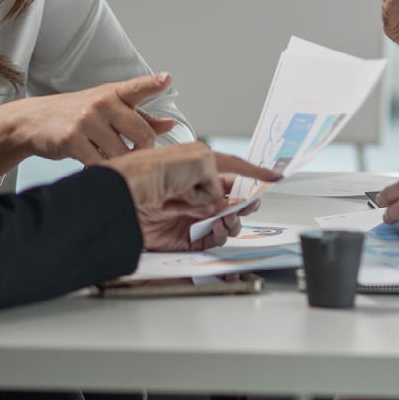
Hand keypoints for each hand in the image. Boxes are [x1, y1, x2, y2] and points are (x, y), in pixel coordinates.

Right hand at [0, 74, 177, 178]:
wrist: (33, 121)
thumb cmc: (76, 114)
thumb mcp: (108, 108)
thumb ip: (140, 117)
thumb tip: (169, 124)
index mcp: (113, 93)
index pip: (137, 87)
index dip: (153, 84)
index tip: (166, 79)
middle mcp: (101, 103)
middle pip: (142, 134)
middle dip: (143, 151)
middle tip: (135, 155)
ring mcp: (86, 121)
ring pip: (122, 153)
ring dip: (120, 162)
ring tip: (110, 158)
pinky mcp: (72, 140)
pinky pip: (100, 163)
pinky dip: (102, 169)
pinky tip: (95, 164)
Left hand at [104, 144, 280, 251]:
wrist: (125, 196)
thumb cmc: (151, 170)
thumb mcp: (198, 159)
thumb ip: (220, 177)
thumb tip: (222, 197)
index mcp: (198, 165)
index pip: (233, 167)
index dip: (254, 171)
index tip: (274, 175)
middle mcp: (195, 190)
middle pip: (231, 199)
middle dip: (244, 202)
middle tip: (247, 204)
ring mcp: (190, 213)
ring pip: (224, 221)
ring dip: (232, 219)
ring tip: (227, 217)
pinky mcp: (182, 236)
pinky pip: (210, 239)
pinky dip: (219, 235)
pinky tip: (217, 228)